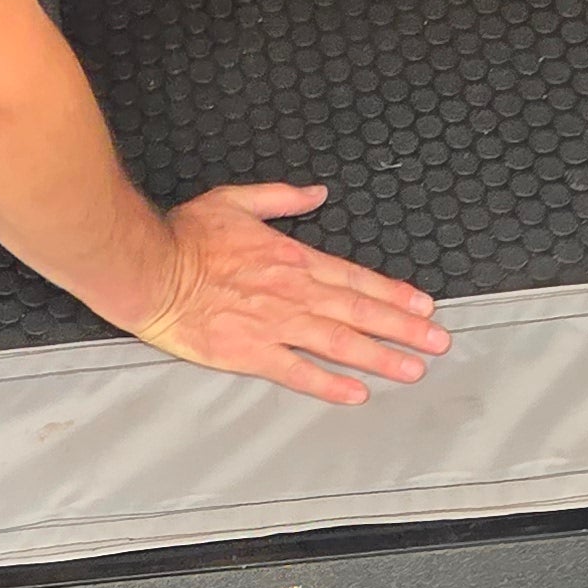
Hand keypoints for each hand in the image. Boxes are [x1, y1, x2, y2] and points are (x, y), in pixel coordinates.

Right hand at [123, 183, 450, 403]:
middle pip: (359, 312)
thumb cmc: (186, 237)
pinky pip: (297, 372)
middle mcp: (292, 292)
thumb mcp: (235, 201)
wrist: (150, 268)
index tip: (424, 305)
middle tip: (438, 342)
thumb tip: (315, 193)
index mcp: (291, 258)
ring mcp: (273, 324)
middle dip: (404, 328)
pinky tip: (355, 393)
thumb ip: (280, 198)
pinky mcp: (249, 352)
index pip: (355, 278)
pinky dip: (328, 384)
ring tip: (412, 370)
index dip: (393, 293)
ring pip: (339, 342)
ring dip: (380, 356)